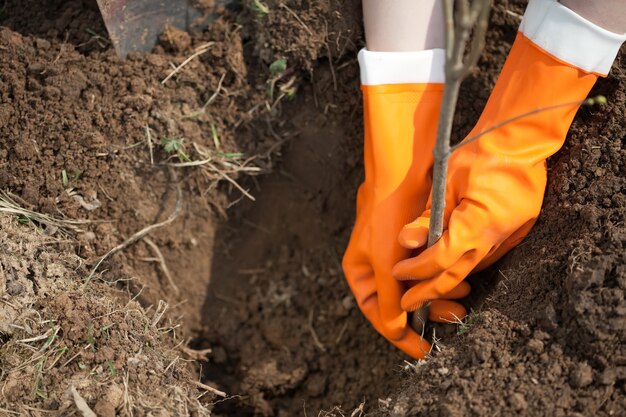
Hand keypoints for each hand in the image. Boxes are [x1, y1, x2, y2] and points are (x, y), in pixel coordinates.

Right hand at [343, 83, 441, 358]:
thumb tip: (397, 330)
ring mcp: (396, 256)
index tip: (424, 351)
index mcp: (360, 273)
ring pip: (420, 288)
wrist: (402, 173)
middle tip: (453, 319)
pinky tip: (462, 281)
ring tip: (463, 300)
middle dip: (428, 312)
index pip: (378, 314)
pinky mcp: (416, 244)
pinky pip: (431, 272)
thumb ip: (389, 301)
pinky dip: (445, 279)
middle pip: (401, 303)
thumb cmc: (386, 218)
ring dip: (440, 296)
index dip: (400, 335)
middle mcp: (376, 267)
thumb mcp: (385, 265)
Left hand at [392, 32, 597, 310]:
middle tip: (408, 304)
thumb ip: (427, 217)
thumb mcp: (446, 182)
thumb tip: (406, 242)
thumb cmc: (480, 154)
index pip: (440, 260)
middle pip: (456, 275)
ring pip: (472, 269)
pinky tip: (450, 267)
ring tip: (423, 290)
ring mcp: (509, 236)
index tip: (399, 273)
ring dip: (447, 281)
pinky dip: (464, 265)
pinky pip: (485, 256)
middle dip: (429, 292)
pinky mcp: (515, 232)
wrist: (521, 140)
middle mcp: (494, 237)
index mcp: (476, 225)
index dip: (417, 271)